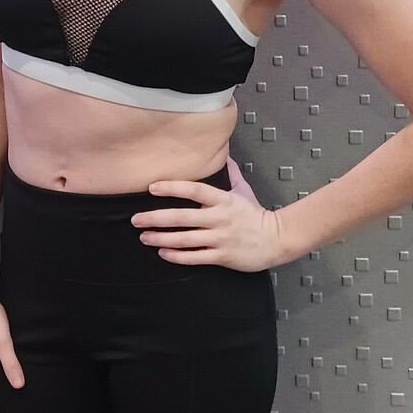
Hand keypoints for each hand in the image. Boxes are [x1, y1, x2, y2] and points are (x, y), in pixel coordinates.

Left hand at [130, 155, 286, 271]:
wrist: (277, 240)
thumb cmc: (256, 215)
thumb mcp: (244, 190)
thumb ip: (231, 174)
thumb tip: (224, 154)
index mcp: (223, 200)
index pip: (194, 190)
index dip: (172, 187)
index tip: (152, 187)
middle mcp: (219, 218)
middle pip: (182, 217)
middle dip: (155, 218)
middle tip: (136, 219)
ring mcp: (220, 239)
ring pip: (184, 239)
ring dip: (161, 238)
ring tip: (144, 237)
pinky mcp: (222, 257)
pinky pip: (194, 257)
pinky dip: (176, 256)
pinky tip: (162, 253)